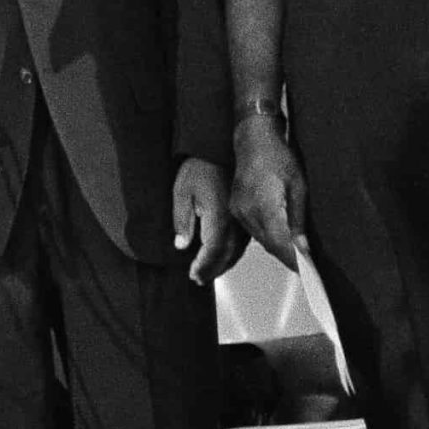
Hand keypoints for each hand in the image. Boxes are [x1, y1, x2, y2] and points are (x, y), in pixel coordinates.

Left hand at [172, 157, 245, 282]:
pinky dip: (232, 254)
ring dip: (223, 265)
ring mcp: (243, 220)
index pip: (213, 250)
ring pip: (237, 251)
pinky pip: (242, 243)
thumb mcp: (182, 192)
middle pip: (227, 255)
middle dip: (212, 269)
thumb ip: (182, 221)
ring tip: (208, 273)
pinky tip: (223, 257)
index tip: (193, 275)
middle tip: (198, 279)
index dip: (203, 265)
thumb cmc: (198, 169)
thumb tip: (181, 246)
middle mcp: (235, 222)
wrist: (217, 150)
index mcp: (219, 217)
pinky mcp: (246, 217)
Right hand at [230, 118, 309, 270]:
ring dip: (277, 247)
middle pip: (269, 245)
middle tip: (307, 266)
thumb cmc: (278, 157)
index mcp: (264, 207)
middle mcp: (247, 212)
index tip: (308, 272)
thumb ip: (298, 220)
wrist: (253, 139)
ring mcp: (238, 210)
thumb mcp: (298, 187)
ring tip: (297, 254)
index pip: (280, 244)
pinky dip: (267, 237)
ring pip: (260, 239)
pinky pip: (253, 230)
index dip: (295, 261)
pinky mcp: (235, 208)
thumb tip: (303, 248)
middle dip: (288, 257)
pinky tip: (279, 236)